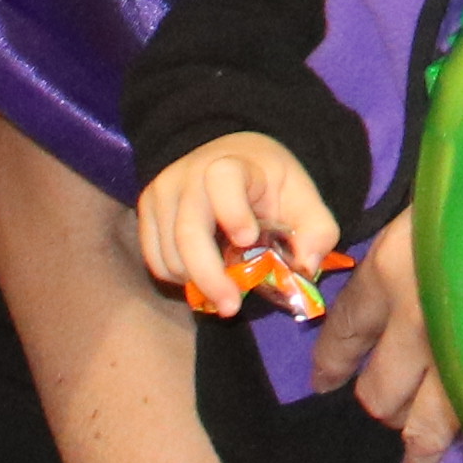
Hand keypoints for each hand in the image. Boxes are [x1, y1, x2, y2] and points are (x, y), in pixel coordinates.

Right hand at [135, 137, 343, 312]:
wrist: (226, 155)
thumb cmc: (266, 181)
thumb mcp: (301, 195)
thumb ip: (317, 230)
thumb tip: (308, 266)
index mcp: (231, 164)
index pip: (222, 180)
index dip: (233, 211)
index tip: (249, 239)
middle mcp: (188, 176)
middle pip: (188, 231)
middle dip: (210, 275)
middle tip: (231, 307)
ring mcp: (161, 194)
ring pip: (169, 253)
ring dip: (195, 282)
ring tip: (223, 291)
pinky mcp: (145, 213)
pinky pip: (155, 259)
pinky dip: (177, 278)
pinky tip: (202, 277)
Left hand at [313, 212, 458, 462]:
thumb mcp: (443, 201)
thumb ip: (421, 241)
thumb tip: (407, 272)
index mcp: (393, 273)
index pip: (344, 330)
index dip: (334, 358)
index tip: (326, 381)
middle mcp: (419, 328)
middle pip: (380, 391)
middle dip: (382, 410)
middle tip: (390, 421)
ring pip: (427, 432)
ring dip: (420, 458)